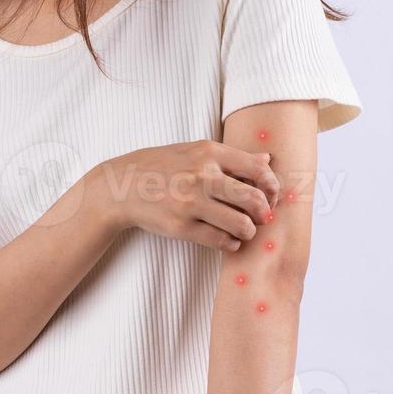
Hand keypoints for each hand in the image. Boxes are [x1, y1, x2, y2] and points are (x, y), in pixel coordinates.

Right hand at [88, 140, 282, 251]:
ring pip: (241, 223)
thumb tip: (267, 159)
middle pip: (254, 198)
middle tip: (263, 217)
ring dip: (249, 230)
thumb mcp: (193, 150)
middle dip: (265, 212)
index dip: (272, 186)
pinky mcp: (181, 226)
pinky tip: (228, 239)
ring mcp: (190, 202)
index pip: (258, 169)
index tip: (271, 196)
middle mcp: (201, 175)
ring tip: (245, 230)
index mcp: (208, 152)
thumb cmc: (160, 166)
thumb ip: (230, 156)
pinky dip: (231, 243)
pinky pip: (220, 240)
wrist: (121, 186)